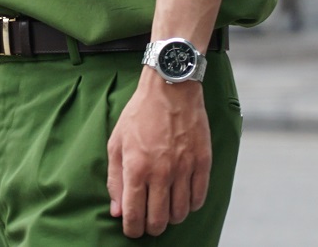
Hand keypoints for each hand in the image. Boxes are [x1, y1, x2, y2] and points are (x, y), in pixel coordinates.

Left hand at [107, 71, 211, 237]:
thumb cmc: (140, 114)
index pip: (134, 216)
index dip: (132, 229)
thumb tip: (117, 211)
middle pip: (159, 220)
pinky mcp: (202, 162)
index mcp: (136, 168)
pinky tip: (183, 199)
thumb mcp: (116, 143)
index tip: (132, 229)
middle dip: (151, 228)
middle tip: (149, 222)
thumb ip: (115, 180)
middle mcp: (161, 172)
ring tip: (166, 209)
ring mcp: (184, 168)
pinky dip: (191, 205)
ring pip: (180, 213)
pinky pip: (199, 197)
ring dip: (171, 217)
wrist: (171, 87)